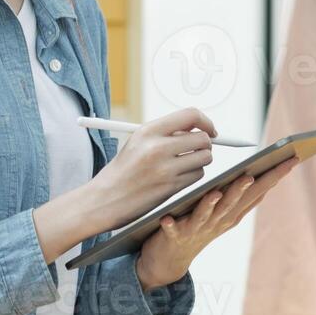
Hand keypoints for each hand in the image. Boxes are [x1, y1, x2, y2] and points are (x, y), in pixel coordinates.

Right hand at [85, 107, 218, 232]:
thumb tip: (197, 128)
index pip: (190, 115)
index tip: (209, 129)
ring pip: (204, 158)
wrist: (106, 198)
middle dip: (205, 145)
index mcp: (148, 131)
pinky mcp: (171, 187)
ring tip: (183, 165)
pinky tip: (177, 178)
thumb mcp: (138, 142)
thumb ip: (165, 132)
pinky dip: (192, 176)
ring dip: (199, 162)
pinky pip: (197, 175)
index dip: (205, 121)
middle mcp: (157, 147)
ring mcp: (165, 168)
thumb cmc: (123, 171)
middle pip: (202, 139)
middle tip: (198, 149)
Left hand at [135, 156, 298, 290]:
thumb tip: (258, 174)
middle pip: (233, 203)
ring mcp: (197, 229)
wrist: (171, 258)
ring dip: (210, 204)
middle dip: (242, 190)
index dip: (274, 176)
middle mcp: (218, 221)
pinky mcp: (175, 236)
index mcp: (232, 212)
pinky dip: (171, 225)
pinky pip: (172, 230)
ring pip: (206, 215)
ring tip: (215, 192)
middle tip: (250, 175)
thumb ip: (239, 197)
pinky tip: (167, 219)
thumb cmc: (199, 226)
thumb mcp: (223, 212)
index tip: (292, 159)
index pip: (257, 192)